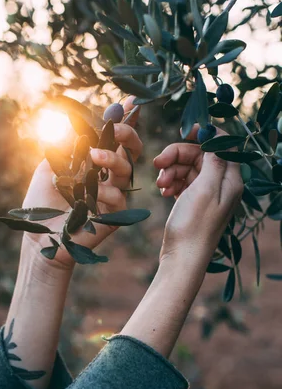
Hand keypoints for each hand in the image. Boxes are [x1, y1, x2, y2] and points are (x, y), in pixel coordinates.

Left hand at [22, 97, 142, 269]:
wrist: (38, 236)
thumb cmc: (42, 204)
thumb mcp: (48, 167)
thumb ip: (63, 146)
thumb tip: (73, 121)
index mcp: (94, 164)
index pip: (113, 140)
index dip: (124, 121)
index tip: (131, 103)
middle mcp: (107, 178)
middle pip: (130, 151)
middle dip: (127, 134)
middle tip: (115, 128)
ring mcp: (112, 196)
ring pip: (127, 170)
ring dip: (113, 159)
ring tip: (95, 155)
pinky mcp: (114, 216)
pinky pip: (118, 197)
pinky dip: (105, 191)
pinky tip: (90, 192)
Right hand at [153, 125, 242, 265]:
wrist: (182, 259)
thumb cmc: (194, 226)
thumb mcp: (205, 188)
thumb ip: (214, 160)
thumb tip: (218, 135)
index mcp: (231, 179)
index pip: (223, 144)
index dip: (206, 133)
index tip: (185, 130)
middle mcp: (221, 185)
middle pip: (200, 155)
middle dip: (178, 155)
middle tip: (157, 163)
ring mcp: (206, 194)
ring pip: (188, 168)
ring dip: (171, 171)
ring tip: (160, 185)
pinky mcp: (192, 203)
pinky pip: (182, 182)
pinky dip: (171, 183)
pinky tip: (163, 192)